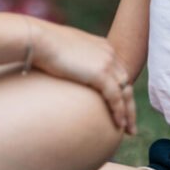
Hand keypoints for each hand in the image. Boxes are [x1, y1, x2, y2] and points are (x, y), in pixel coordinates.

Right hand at [31, 19, 136, 134]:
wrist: (40, 39)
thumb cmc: (44, 44)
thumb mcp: (67, 49)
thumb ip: (75, 59)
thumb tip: (68, 70)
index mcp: (103, 47)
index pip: (118, 72)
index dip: (121, 90)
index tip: (121, 106)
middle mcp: (110, 54)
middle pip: (126, 83)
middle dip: (129, 104)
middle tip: (130, 124)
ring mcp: (107, 63)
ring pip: (125, 92)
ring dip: (128, 112)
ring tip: (128, 130)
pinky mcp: (101, 74)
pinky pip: (115, 97)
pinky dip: (119, 112)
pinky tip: (119, 125)